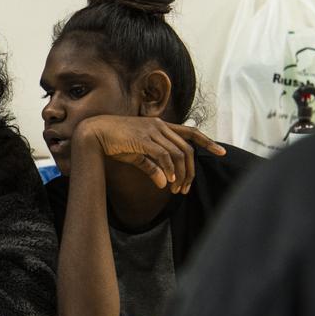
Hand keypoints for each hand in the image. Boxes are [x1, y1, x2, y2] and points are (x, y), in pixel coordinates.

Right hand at [74, 116, 224, 193]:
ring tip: (177, 189)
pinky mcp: (143, 139)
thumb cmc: (114, 143)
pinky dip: (169, 170)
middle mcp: (160, 126)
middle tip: (186, 189)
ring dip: (180, 174)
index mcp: (160, 126)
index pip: (191, 132)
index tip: (221, 152)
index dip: (208, 142)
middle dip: (190, 171)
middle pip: (187, 149)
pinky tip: (168, 182)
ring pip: (178, 154)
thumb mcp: (137, 155)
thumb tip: (164, 184)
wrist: (93, 134)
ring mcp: (152, 131)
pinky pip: (163, 156)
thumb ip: (152, 166)